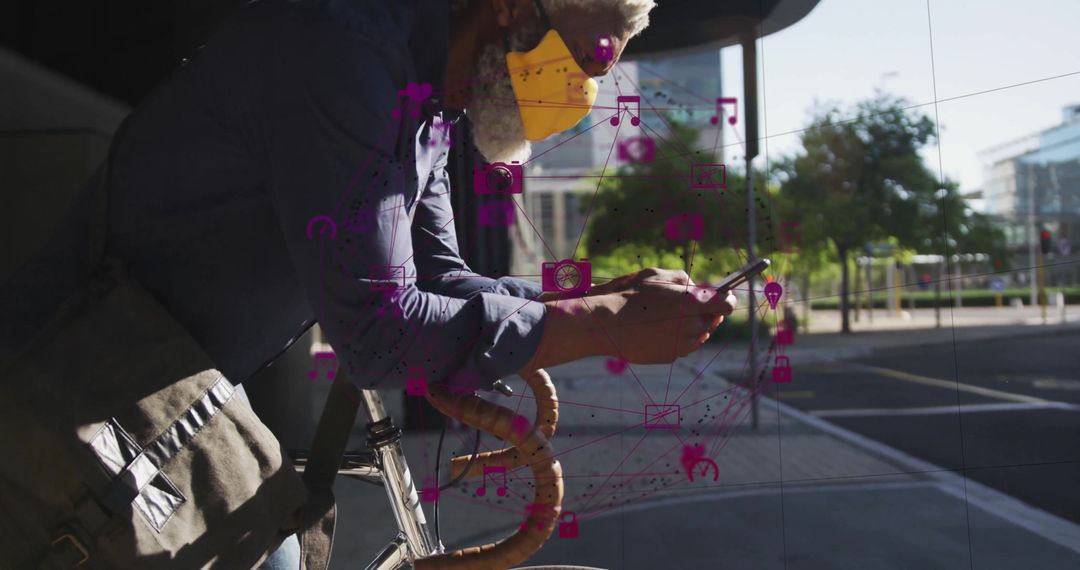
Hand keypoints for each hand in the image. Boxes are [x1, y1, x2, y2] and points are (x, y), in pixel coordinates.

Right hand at [520, 269, 733, 372]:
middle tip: (690, 305)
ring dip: (691, 326)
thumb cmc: (629, 295)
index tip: (721, 297)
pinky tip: (657, 329)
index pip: (725, 304)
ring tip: (669, 317)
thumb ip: (682, 278)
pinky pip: (681, 346)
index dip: (725, 299)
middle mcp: (692, 326)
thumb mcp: (656, 275)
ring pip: (698, 335)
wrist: (607, 325)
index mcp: (692, 302)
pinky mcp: (671, 356)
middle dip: (705, 313)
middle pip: (712, 321)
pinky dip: (675, 338)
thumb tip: (694, 286)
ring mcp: (682, 344)